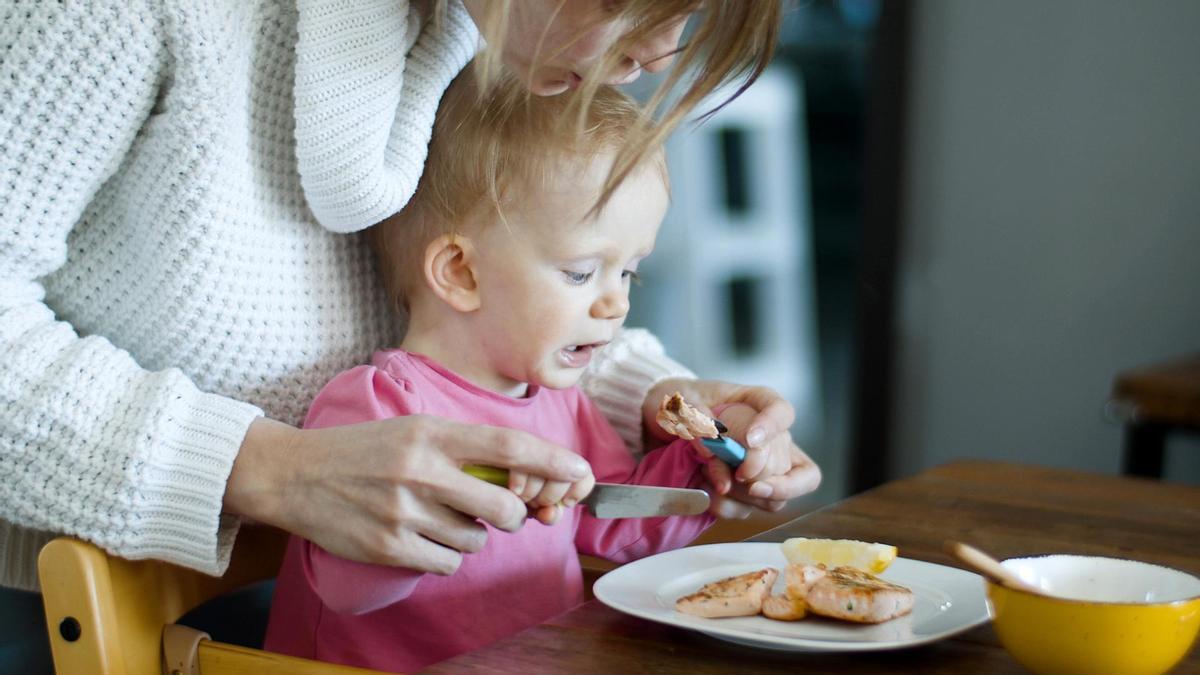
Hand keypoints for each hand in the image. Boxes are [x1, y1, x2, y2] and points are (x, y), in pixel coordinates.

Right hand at [226, 416, 591, 574]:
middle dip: (512, 516)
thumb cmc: (364, 452)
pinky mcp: (389, 547)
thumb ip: (464, 450)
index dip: (553, 462)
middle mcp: (421, 471)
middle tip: (495, 510)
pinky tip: (419, 536)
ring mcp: (404, 512)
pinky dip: (444, 555)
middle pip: (504, 509)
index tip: (581, 473)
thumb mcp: (414, 431)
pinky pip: (447, 562)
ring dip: (469, 535)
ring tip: (435, 516)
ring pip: (476, 541)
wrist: (295, 475)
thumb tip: (522, 481)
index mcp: (432, 434)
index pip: (509, 447)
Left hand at [644, 378, 821, 515]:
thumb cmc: (678, 405)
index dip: (772, 427)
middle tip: (723, 470)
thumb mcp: (681, 401)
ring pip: (775, 493)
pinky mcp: (748, 491)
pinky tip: (708, 495)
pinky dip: (729, 506)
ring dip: (740, 494)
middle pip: (781, 462)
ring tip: (708, 478)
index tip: (751, 441)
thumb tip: (712, 443)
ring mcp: (763, 466)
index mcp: (757, 403)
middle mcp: (768, 436)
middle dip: (752, 474)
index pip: (782, 412)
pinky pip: (752, 508)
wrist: (662, 426)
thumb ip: (696, 417)